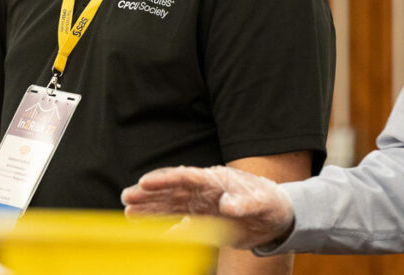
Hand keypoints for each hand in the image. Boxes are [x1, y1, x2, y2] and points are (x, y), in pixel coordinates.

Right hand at [122, 165, 294, 249]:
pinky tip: (144, 225)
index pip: (185, 177)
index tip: (145, 182)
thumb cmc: (271, 203)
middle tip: (126, 197)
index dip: (165, 180)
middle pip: (171, 190)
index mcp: (216, 180)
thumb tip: (228, 205)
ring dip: (149, 207)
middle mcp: (204, 190)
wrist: (277, 216)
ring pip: (170, 204)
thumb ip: (245, 203)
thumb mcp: (262, 202)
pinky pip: (177, 219)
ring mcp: (201, 203)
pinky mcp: (202, 217)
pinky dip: (161, 222)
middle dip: (149, 193)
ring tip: (127, 210)